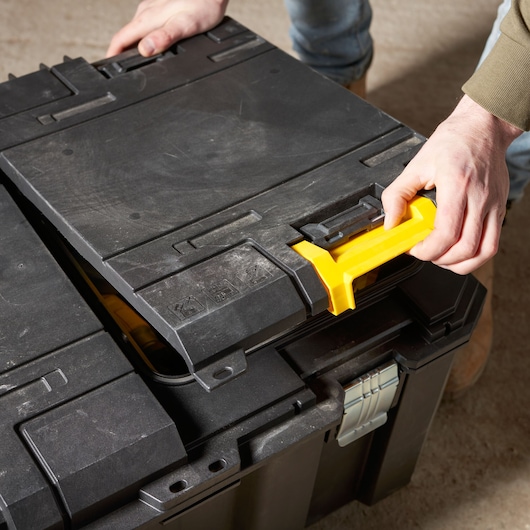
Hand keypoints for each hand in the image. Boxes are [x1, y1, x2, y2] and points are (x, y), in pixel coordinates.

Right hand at [106, 0, 228, 57]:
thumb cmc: (203, 6)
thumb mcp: (185, 25)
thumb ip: (164, 37)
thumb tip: (145, 49)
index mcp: (147, 18)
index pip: (121, 38)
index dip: (113, 54)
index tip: (109, 67)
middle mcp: (146, 11)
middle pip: (127, 34)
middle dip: (122, 51)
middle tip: (122, 68)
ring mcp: (153, 7)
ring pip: (137, 28)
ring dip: (133, 43)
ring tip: (135, 58)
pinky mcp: (161, 6)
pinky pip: (147, 23)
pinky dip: (144, 34)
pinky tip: (151, 41)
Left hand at [382, 95, 521, 274]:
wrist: (483, 127)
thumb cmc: (452, 142)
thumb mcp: (416, 165)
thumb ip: (397, 194)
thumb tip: (390, 222)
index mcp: (457, 186)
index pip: (446, 233)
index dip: (427, 250)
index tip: (414, 248)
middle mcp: (479, 198)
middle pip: (465, 248)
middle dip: (440, 259)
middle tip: (424, 252)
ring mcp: (493, 205)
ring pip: (483, 251)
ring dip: (459, 263)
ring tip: (441, 256)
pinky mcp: (500, 209)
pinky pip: (492, 243)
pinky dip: (475, 256)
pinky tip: (458, 251)